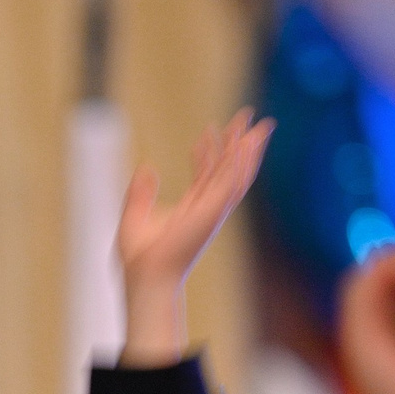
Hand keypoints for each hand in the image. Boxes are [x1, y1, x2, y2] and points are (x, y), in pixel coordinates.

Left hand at [116, 110, 272, 363]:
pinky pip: (231, 184)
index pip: (207, 173)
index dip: (209, 150)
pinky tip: (247, 145)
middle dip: (240, 142)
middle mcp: (208, 208)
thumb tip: (146, 167)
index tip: (209, 129)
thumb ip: (141, 191)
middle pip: (229, 169)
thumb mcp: (134, 214)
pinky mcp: (213, 213)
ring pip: (238, 174)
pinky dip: (240, 164)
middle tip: (250, 117)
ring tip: (260, 126)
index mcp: (193, 208)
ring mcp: (213, 210)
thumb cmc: (139, 257)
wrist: (145, 276)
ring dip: (249, 149)